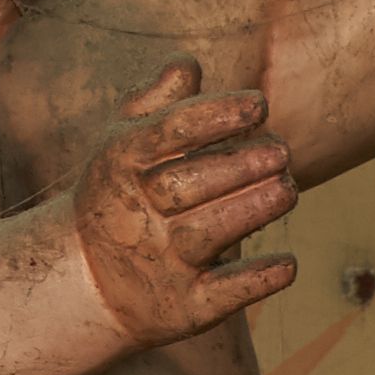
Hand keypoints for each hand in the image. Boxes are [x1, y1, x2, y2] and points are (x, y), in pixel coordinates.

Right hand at [73, 58, 296, 345]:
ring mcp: (159, 264)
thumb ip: (159, 104)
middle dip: (239, 165)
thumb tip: (187, 65)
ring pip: (207, 233)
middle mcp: (136, 215)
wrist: (85, 281)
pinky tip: (287, 265)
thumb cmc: (121, 194)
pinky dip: (255, 280)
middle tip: (283, 150)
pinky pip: (221, 295)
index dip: (216, 114)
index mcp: (122, 163)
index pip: (171, 131)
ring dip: (251, 210)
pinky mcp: (183, 308)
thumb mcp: (125, 144)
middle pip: (188, 184)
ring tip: (289, 189)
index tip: (259, 105)